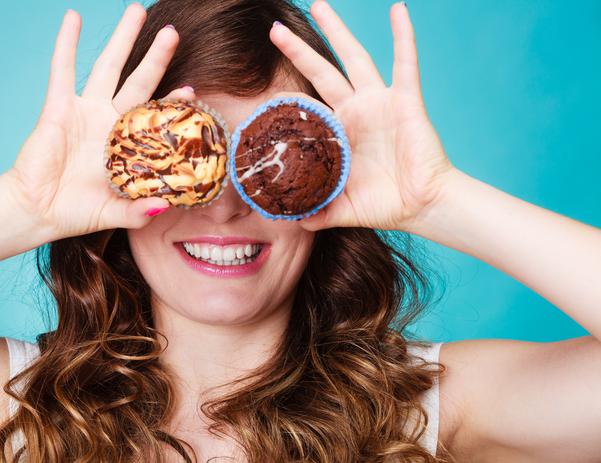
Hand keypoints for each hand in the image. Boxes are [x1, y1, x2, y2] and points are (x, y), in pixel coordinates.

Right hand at [3, 6, 194, 239]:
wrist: (36, 211)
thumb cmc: (75, 213)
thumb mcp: (115, 214)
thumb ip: (138, 211)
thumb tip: (166, 207)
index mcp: (127, 145)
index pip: (155, 116)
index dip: (173, 103)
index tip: (192, 90)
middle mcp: (109, 122)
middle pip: (139, 80)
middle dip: (156, 56)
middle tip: (173, 32)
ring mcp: (85, 111)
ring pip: (108, 67)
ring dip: (122, 39)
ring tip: (137, 12)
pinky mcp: (58, 108)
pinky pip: (62, 69)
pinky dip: (67, 43)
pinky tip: (74, 17)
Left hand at [270, 1, 454, 231]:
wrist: (421, 206)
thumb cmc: (384, 205)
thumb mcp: (341, 209)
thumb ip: (316, 211)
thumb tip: (287, 220)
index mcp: (338, 134)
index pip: (306, 107)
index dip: (286, 96)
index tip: (261, 86)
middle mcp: (355, 112)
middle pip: (322, 72)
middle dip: (298, 50)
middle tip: (275, 29)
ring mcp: (379, 103)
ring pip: (354, 58)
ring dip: (338, 31)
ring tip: (319, 4)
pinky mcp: (405, 101)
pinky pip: (405, 64)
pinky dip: (403, 36)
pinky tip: (398, 10)